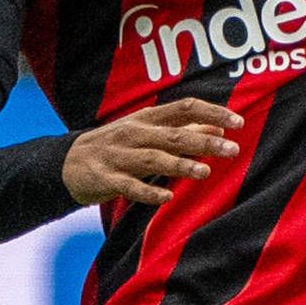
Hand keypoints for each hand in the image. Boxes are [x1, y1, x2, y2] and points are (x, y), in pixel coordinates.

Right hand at [64, 97, 241, 208]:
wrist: (66, 163)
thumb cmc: (118, 145)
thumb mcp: (148, 132)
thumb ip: (185, 130)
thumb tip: (221, 128)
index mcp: (147, 118)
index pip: (184, 108)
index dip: (212, 112)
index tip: (239, 122)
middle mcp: (134, 133)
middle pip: (174, 135)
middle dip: (204, 142)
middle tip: (232, 150)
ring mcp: (119, 156)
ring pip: (153, 159)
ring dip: (180, 165)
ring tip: (204, 172)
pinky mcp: (106, 178)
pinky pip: (129, 186)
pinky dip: (148, 191)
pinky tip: (167, 196)